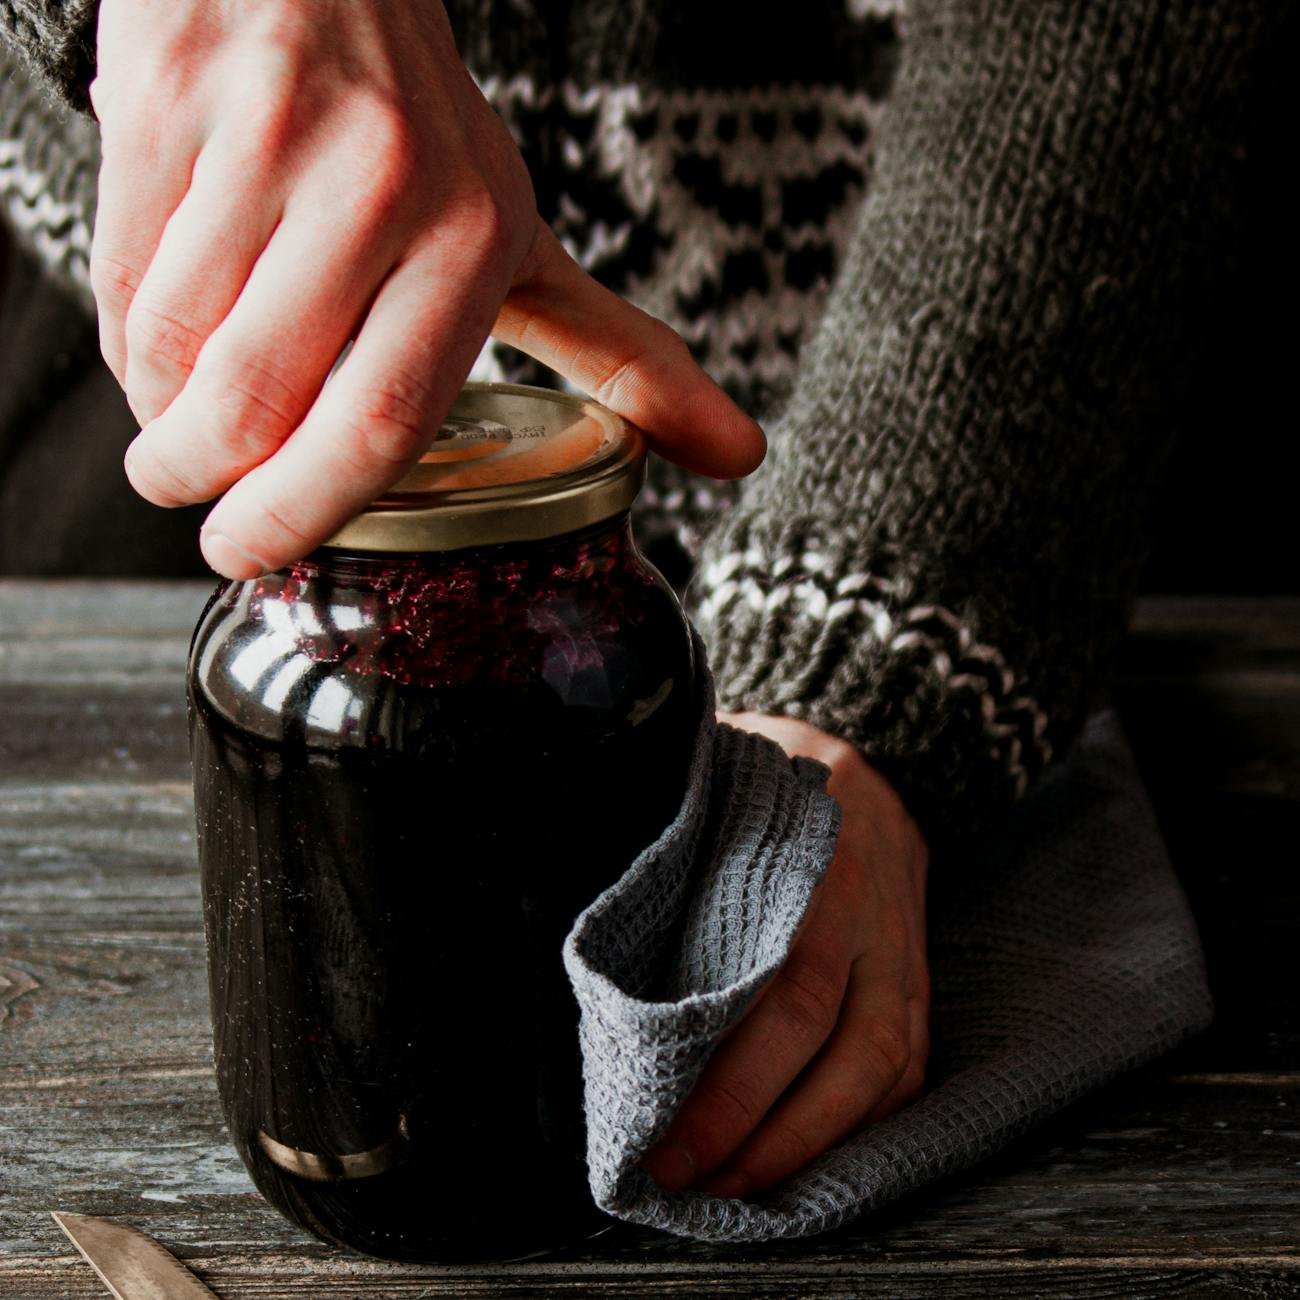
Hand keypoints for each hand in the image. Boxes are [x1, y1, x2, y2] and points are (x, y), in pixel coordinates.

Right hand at [90, 0, 763, 578]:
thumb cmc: (423, 140)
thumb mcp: (525, 247)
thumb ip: (617, 355)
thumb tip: (739, 456)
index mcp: (474, 241)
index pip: (379, 425)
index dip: (300, 515)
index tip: (249, 554)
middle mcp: (380, 187)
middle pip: (258, 403)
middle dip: (199, 482)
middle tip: (189, 502)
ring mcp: (267, 138)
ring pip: (172, 344)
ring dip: (160, 415)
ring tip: (179, 419)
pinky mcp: (167, 102)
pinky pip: (121, 274)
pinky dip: (127, 337)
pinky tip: (161, 336)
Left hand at [642, 712, 929, 1199]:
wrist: (871, 766)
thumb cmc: (765, 793)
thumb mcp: (717, 805)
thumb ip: (672, 868)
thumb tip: (598, 965)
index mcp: (808, 867)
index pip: (777, 992)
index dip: (726, 1081)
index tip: (660, 1138)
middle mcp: (866, 915)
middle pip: (823, 1039)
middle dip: (753, 1126)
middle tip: (684, 1179)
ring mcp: (903, 952)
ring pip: (877, 1067)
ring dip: (808, 1141)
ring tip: (740, 1187)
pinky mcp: (919, 981)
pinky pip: (905, 1067)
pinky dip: (862, 1124)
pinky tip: (810, 1158)